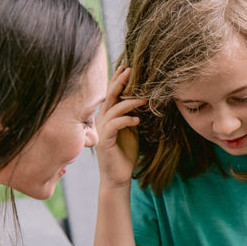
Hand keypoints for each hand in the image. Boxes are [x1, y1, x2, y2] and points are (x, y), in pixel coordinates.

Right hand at [96, 66, 145, 187]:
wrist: (118, 177)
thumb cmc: (125, 154)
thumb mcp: (132, 130)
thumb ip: (133, 115)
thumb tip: (144, 99)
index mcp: (108, 116)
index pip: (112, 94)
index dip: (119, 80)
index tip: (128, 68)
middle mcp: (102, 120)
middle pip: (109, 96)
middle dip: (120, 82)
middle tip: (131, 70)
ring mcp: (102, 130)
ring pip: (113, 109)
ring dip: (129, 102)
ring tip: (144, 99)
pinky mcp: (104, 141)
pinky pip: (114, 125)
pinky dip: (126, 120)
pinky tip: (137, 120)